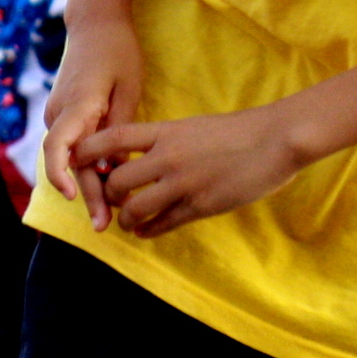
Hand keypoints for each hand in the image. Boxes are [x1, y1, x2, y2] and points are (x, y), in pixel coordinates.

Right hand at [39, 18, 144, 232]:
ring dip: (85, 185)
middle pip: (67, 163)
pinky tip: (104, 185)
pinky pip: (70, 148)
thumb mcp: (128, 88)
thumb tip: (114, 168)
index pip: (58, 147)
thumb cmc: (117, 51)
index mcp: (77, 105)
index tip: (73, 197)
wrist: (95, 24)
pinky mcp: (63, 116)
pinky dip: (84, 168)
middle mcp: (59, 114)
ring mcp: (57, 116)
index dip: (62, 175)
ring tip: (108, 213)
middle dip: (84, 196)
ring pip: (67, 159)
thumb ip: (120, 130)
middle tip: (103, 225)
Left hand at [76, 106, 302, 238]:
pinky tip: (146, 231)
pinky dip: (147, 231)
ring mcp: (183, 183)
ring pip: (134, 209)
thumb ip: (166, 141)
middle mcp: (169, 157)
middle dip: (109, 196)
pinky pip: (161, 225)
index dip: (88, 151)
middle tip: (114, 200)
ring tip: (129, 220)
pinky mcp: (200, 205)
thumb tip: (139, 157)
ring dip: (126, 219)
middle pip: (116, 182)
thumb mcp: (195, 126)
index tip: (77, 161)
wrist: (279, 138)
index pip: (112, 139)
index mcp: (166, 132)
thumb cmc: (239, 131)